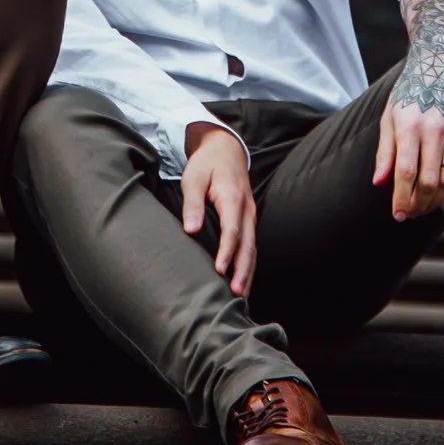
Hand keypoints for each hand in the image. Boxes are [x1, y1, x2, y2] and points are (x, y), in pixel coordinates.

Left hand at [181, 121, 256, 296]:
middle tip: (237, 293)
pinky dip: (249, 264)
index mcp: (232, 197)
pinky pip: (252, 245)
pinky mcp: (249, 220)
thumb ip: (192, 203)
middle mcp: (246, 208)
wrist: (225, 149)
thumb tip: (191, 230)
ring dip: (249, 271)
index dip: (227, 251)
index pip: (232, 229)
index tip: (220, 270)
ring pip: (253, 247)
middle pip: (248, 243)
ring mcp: (251, 214)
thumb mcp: (193, 178)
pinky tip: (244, 281)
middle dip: (243, 269)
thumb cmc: (206, 165)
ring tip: (242, 295)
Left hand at [372, 65, 443, 221]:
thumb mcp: (390, 117)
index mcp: (410, 126)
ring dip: (436, 201)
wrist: (440, 66)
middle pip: (429, 182)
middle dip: (418, 205)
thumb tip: (379, 182)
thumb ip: (385, 151)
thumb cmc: (410, 93)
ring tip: (425, 206)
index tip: (398, 214)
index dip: (401, 199)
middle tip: (410, 213)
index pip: (406, 173)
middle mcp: (434, 130)